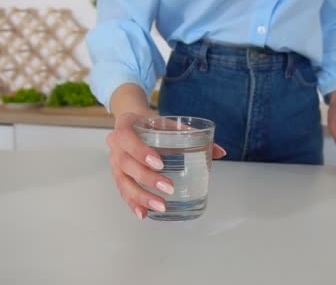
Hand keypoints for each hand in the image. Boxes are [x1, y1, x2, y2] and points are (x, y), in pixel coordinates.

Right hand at [107, 111, 226, 219]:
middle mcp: (115, 145)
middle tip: (169, 188)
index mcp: (125, 125)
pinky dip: (133, 203)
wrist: (132, 121)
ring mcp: (114, 161)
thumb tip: (220, 152)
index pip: (127, 138)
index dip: (141, 151)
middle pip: (126, 163)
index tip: (160, 163)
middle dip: (147, 178)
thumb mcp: (169, 123)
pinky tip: (144, 214)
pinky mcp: (118, 175)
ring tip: (161, 206)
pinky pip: (123, 191)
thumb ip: (193, 135)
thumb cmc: (152, 123)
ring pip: (123, 181)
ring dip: (141, 196)